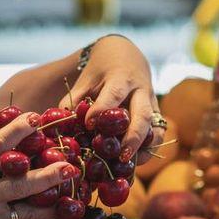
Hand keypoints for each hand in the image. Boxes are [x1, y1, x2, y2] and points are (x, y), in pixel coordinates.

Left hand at [66, 34, 163, 164]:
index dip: (102, 110)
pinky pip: (158, 132)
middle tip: (121, 156)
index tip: (90, 125)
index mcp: (121, 78)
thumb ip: (74, 99)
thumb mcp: (86, 79)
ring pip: (154, 126)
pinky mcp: (156, 113)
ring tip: (130, 164)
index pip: (114, 94)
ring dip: (144, 147)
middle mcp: (141, 91)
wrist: (125, 54)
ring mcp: (151, 103)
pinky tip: (136, 162)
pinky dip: (150, 148)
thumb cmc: (101, 70)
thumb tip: (60, 124)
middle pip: (142, 115)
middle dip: (133, 136)